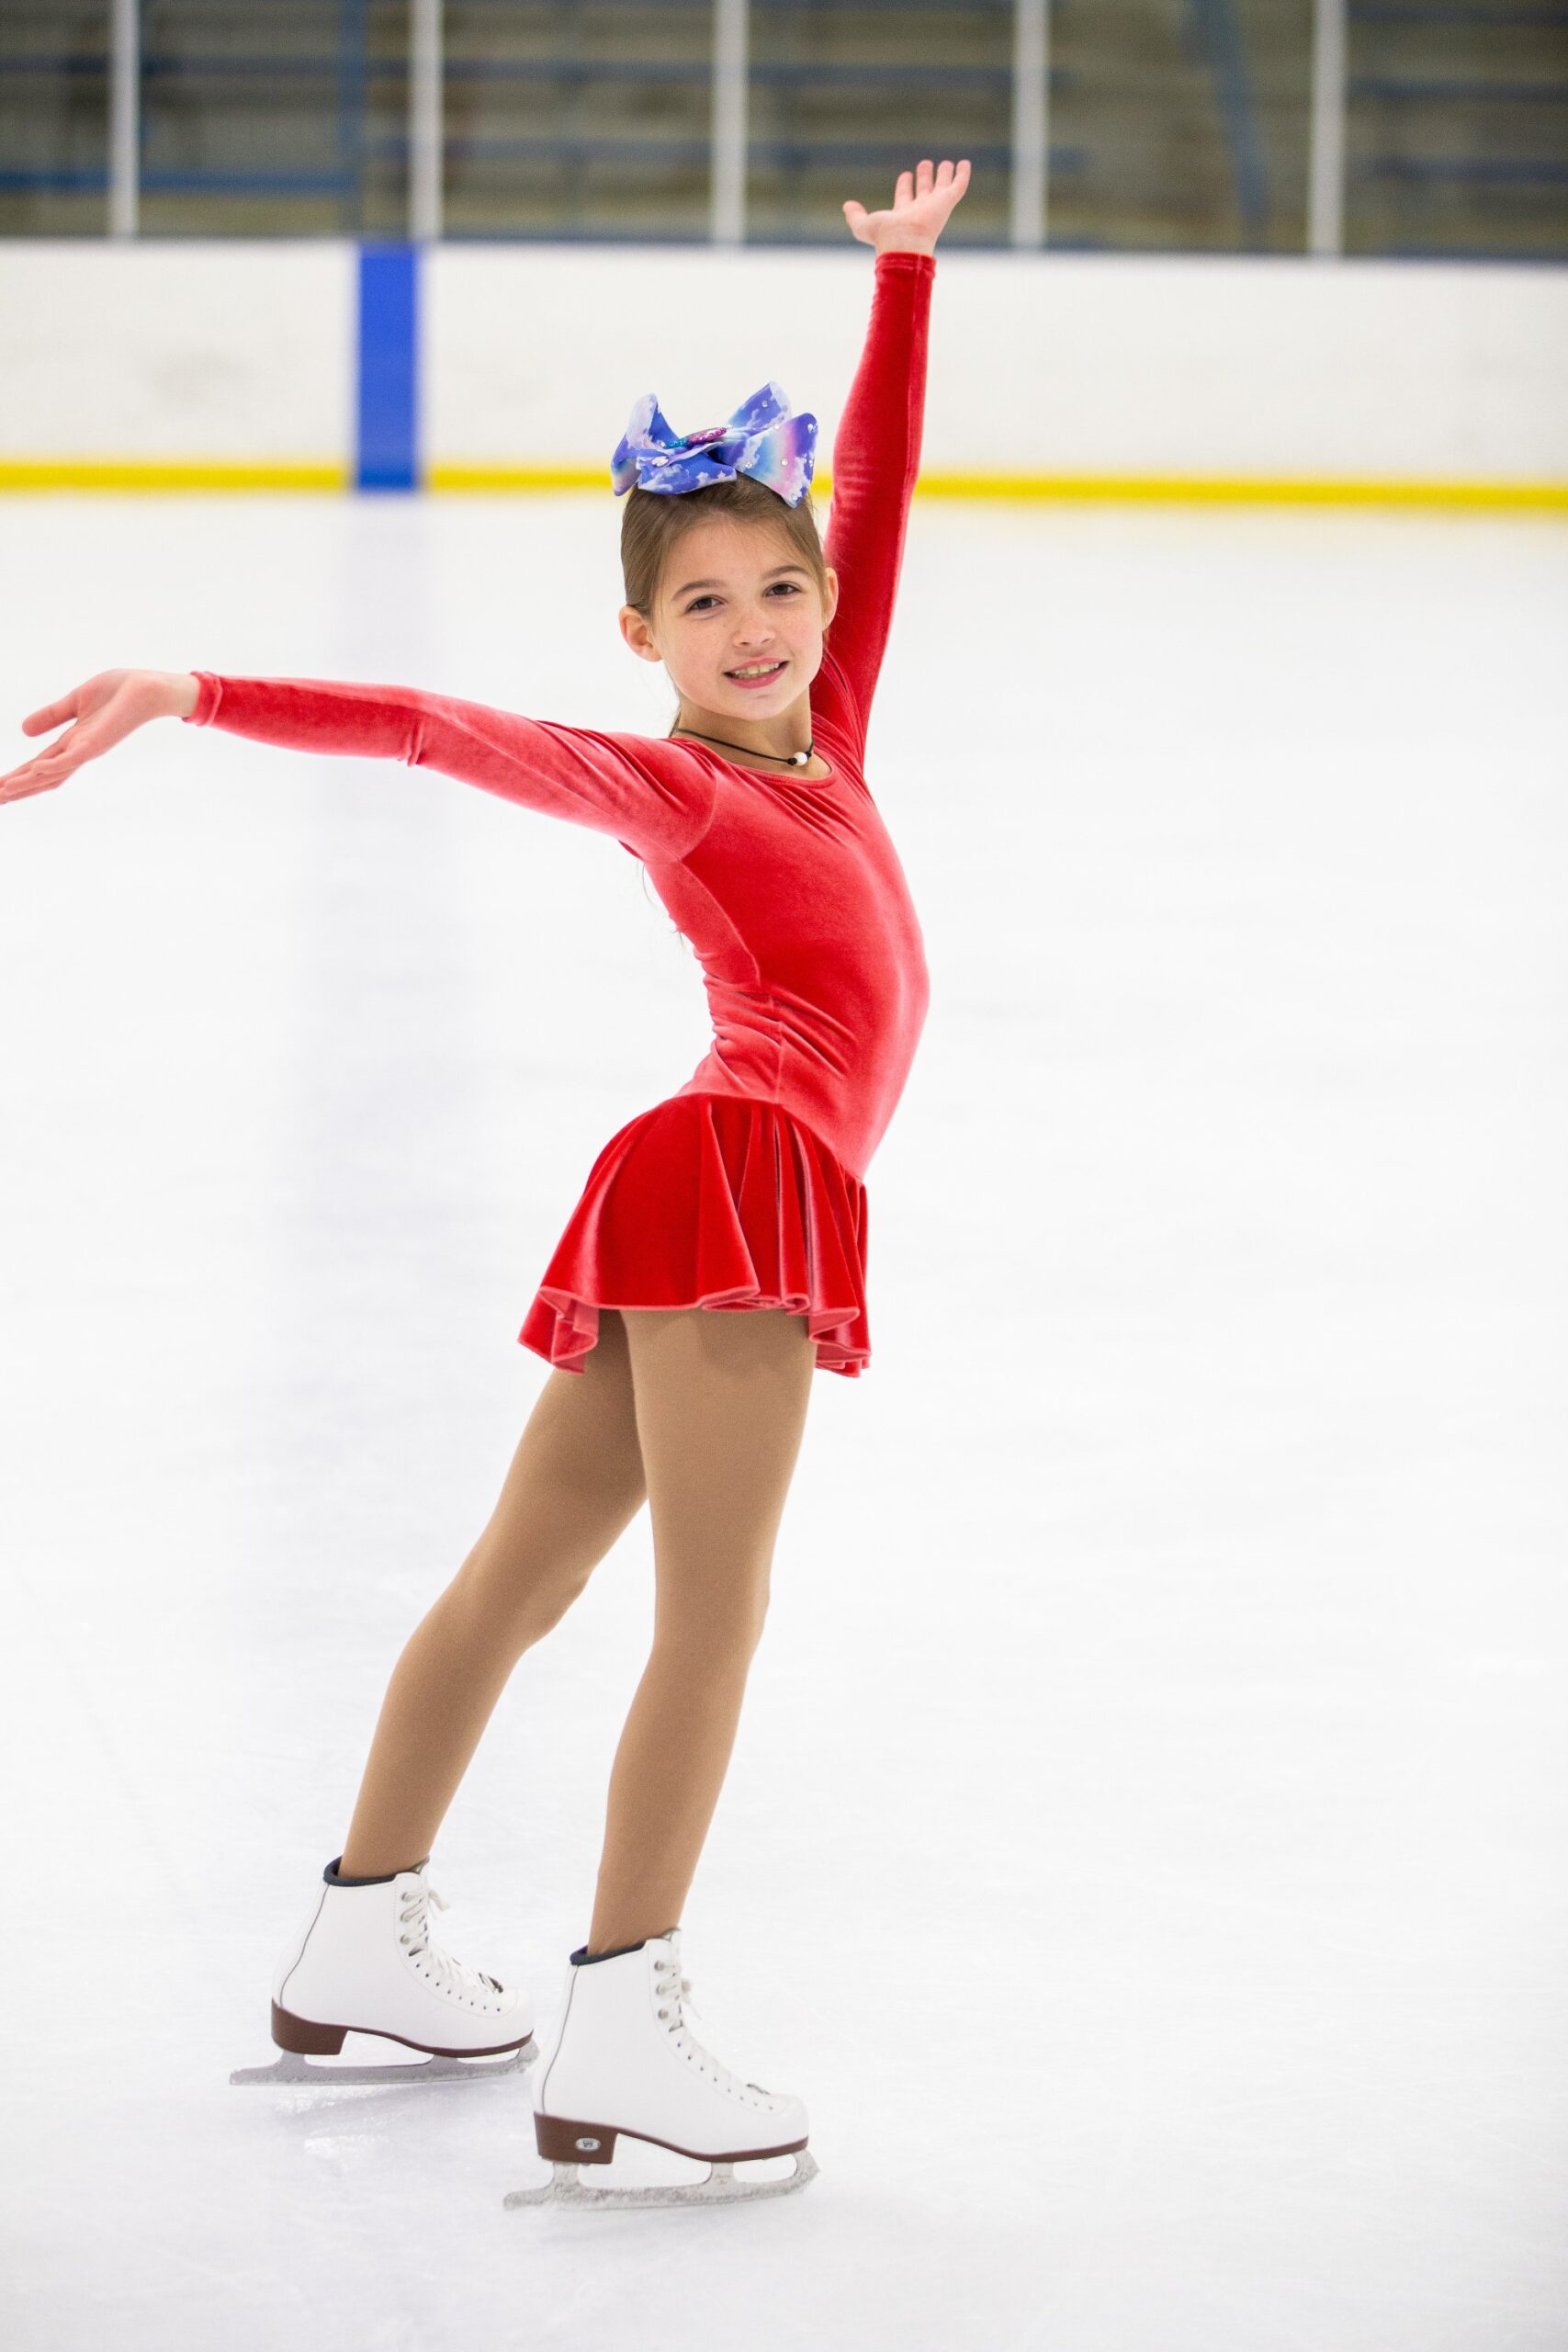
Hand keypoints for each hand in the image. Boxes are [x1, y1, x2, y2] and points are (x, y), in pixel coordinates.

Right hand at [0, 668, 196, 804]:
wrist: (149, 687)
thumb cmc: (119, 693)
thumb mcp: (75, 702)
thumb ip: (51, 716)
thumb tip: (23, 731)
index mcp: (73, 743)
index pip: (39, 765)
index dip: (18, 776)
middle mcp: (80, 751)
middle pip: (42, 776)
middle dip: (18, 788)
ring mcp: (89, 749)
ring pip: (53, 773)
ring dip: (27, 783)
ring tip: (3, 792)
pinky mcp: (98, 741)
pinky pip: (73, 757)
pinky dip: (53, 765)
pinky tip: (34, 770)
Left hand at [843, 157, 970, 254]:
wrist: (905, 242)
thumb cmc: (885, 237)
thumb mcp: (863, 226)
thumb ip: (855, 216)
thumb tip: (846, 206)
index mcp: (903, 214)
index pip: (905, 196)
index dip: (904, 186)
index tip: (905, 175)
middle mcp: (920, 210)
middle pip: (924, 191)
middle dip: (924, 178)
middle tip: (924, 165)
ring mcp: (935, 206)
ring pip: (941, 187)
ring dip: (943, 175)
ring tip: (945, 163)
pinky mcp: (947, 202)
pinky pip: (958, 185)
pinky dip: (962, 175)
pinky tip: (965, 163)